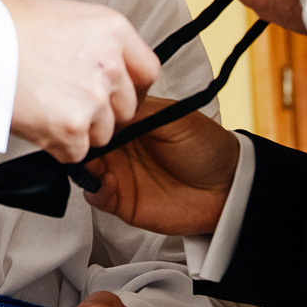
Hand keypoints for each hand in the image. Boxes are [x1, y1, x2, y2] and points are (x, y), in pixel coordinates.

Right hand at [1, 0, 158, 161]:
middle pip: (126, 108)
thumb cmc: (4, 28)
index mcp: (112, 29)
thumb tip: (103, 67)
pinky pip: (77, 153)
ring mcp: (93, 98)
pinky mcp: (72, 128)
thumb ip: (94, 43)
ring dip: (79, 131)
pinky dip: (57, 147)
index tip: (118, 94)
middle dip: (102, 112)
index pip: (147, 70)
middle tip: (68, 103)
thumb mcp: (63, 17)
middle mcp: (110, 64)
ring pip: (102, 134)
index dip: (132, 87)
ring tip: (45, 108)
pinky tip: (36, 122)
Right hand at [82, 99, 240, 235]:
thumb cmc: (207, 147)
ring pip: (84, 168)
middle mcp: (119, 146)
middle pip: (85, 141)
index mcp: (130, 122)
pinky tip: (104, 184)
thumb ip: (138, 111)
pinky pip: (95, 196)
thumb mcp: (173, 118)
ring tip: (93, 165)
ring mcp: (117, 173)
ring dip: (81, 166)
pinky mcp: (120, 200)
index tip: (84, 115)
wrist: (228, 189)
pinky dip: (93, 191)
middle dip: (79, 142)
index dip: (88, 116)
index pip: (98, 115)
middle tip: (82, 143)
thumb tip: (105, 105)